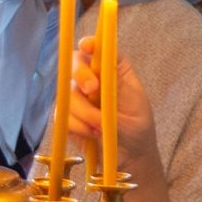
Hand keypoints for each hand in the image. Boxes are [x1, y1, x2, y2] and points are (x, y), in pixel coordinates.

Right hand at [67, 36, 158, 169]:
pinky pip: (63, 115)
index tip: (87, 46)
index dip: (91, 44)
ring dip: (84, 111)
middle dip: (81, 74)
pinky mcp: (68, 115)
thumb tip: (96, 77)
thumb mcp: (135, 105)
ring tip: (101, 128)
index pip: (99, 49)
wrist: (130, 157)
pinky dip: (78, 125)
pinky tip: (93, 134)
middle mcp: (93, 78)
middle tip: (92, 89)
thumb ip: (115, 89)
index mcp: (114, 69)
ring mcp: (78, 96)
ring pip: (68, 92)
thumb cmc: (137, 128)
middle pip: (76, 63)